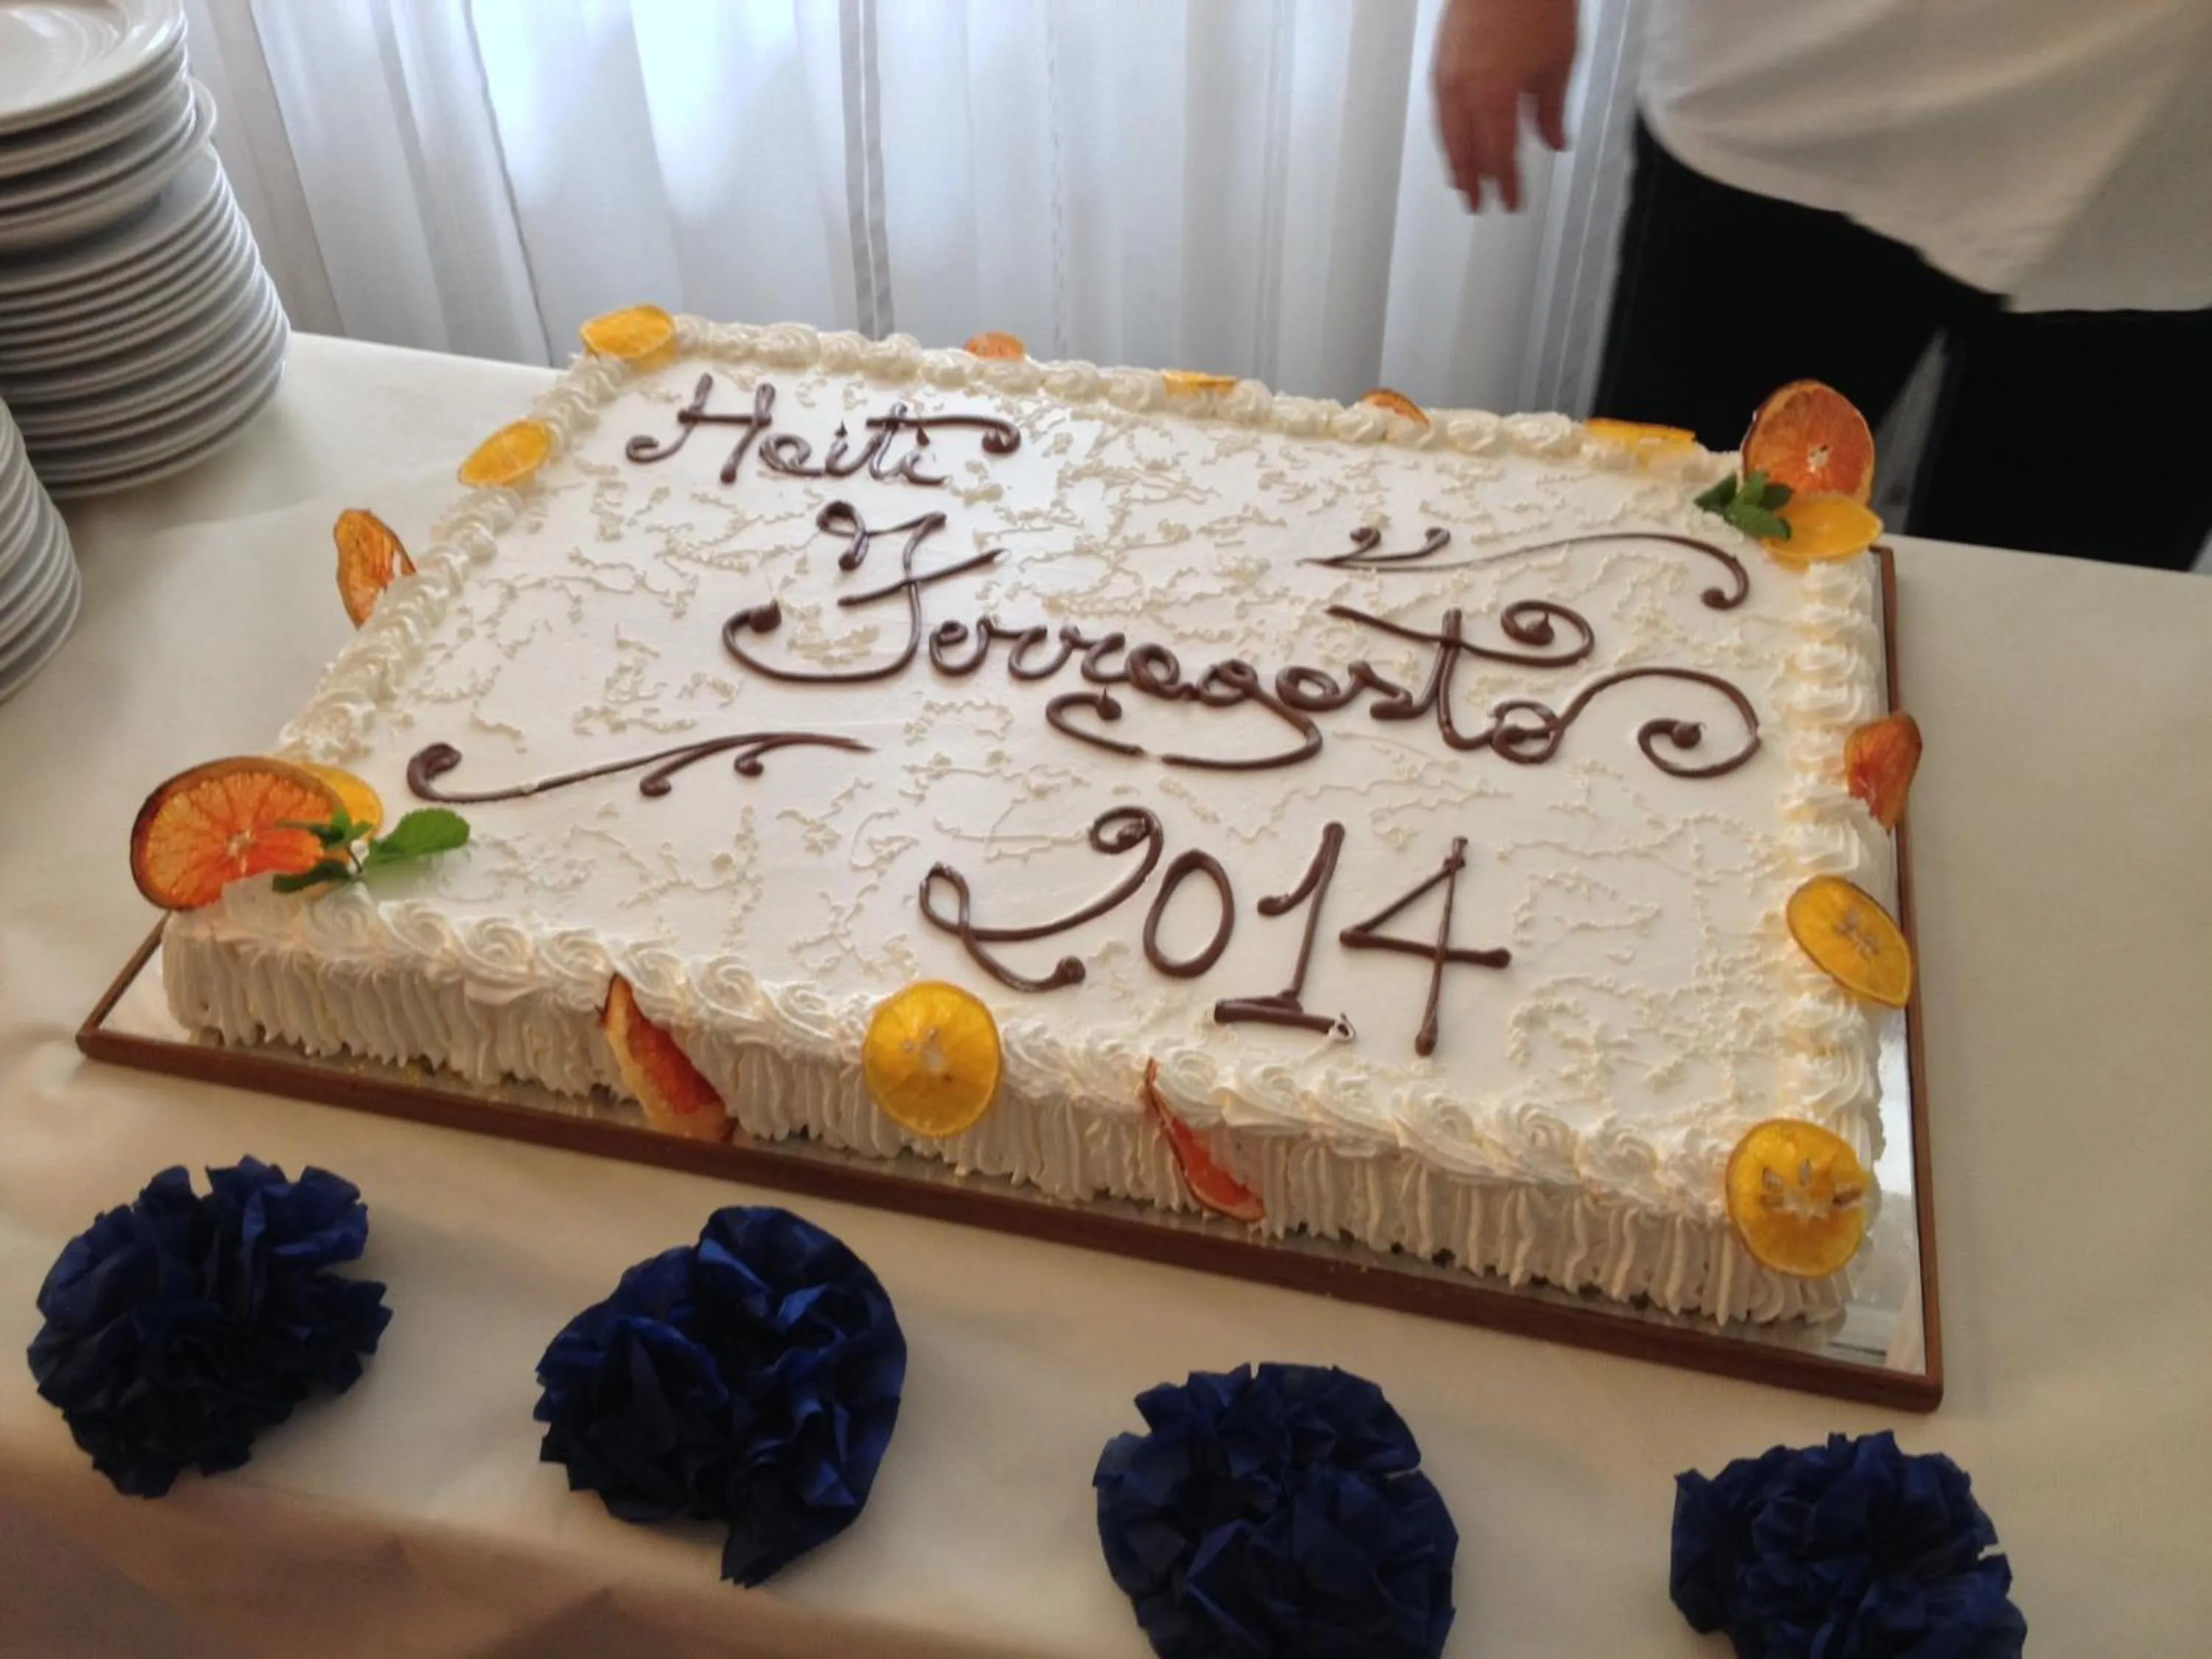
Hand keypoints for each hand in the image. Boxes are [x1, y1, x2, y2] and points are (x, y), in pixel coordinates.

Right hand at [1432, 0, 1576, 211]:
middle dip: (1474, 180)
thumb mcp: (1559, 59)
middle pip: (1465, 150)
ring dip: (1455, 159)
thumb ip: (1551, 108)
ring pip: (1447, 131)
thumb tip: (1553, 143)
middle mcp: (1463, 91)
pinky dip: (1447, 131)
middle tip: (1478, 204)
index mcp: (1494, 96)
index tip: (1511, 203)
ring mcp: (1447, 73)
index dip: (1505, 184)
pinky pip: (1441, 108)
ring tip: (1461, 179)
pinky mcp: (1441, 57)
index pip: (1498, 156)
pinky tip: (1454, 135)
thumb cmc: (1537, 0)